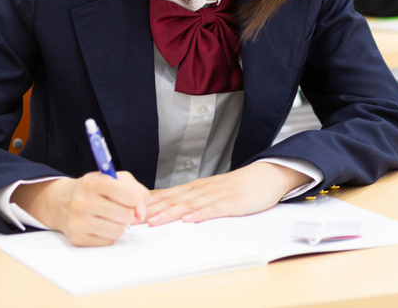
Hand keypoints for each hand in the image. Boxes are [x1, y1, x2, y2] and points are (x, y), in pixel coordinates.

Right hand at [11, 171, 148, 246]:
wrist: (62, 201)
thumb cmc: (94, 188)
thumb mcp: (115, 178)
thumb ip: (137, 191)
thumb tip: (141, 214)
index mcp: (94, 182)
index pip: (130, 196)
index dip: (136, 200)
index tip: (132, 199)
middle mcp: (83, 202)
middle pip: (126, 215)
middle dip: (129, 213)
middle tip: (121, 208)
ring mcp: (78, 222)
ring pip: (118, 230)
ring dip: (121, 224)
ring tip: (112, 216)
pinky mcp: (77, 238)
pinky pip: (108, 241)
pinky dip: (110, 234)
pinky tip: (101, 224)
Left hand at [146, 162, 307, 225]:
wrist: (267, 176)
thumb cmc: (239, 186)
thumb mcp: (213, 191)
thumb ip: (194, 199)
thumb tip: (171, 211)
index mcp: (197, 187)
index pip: (168, 195)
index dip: (149, 204)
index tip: (130, 212)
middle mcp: (203, 189)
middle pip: (174, 200)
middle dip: (152, 210)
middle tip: (133, 220)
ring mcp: (218, 195)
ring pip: (189, 205)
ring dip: (170, 213)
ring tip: (154, 222)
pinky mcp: (232, 202)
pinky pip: (214, 209)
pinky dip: (200, 214)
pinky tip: (189, 219)